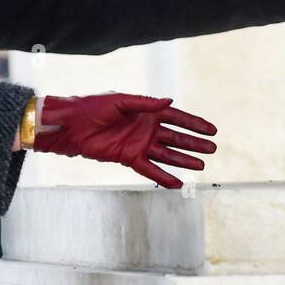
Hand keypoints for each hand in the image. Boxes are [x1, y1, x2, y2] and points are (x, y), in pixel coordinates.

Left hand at [33, 93, 216, 188]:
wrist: (73, 126)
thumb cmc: (94, 108)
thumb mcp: (121, 101)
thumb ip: (145, 103)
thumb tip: (169, 101)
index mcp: (147, 111)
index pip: (177, 118)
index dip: (194, 124)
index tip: (211, 129)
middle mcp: (146, 129)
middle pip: (177, 137)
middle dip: (194, 143)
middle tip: (212, 149)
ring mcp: (139, 145)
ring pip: (167, 154)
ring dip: (183, 160)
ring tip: (201, 166)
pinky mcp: (129, 158)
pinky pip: (150, 170)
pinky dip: (163, 177)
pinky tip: (177, 184)